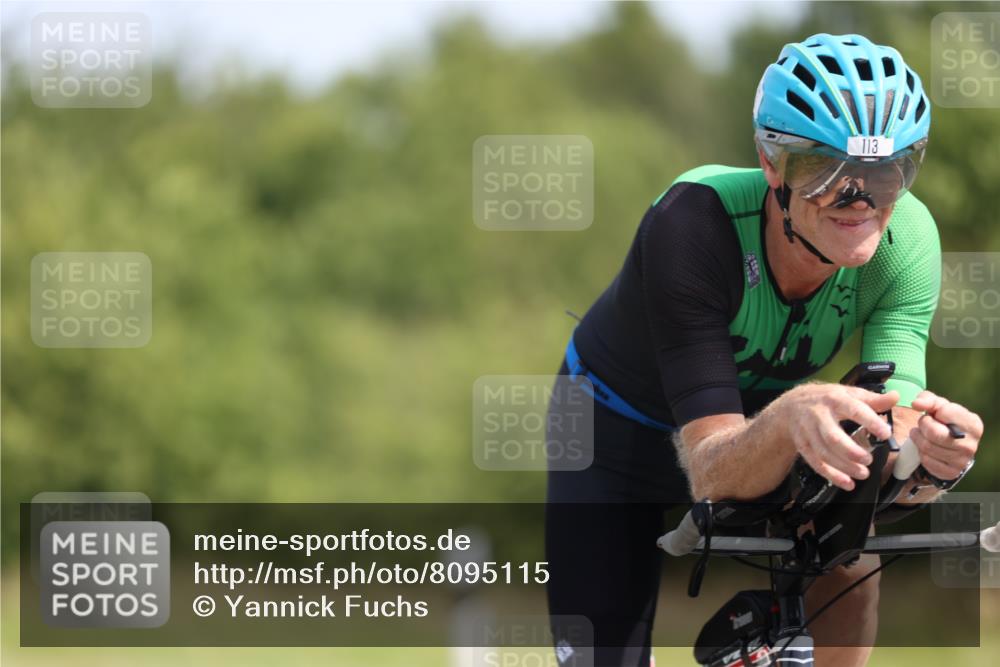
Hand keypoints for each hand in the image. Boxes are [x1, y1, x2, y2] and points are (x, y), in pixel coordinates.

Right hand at [779, 383, 897, 491]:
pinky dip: (831, 475)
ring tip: (863, 473)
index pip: (854, 410)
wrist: (791, 405)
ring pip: (824, 453)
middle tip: (869, 460)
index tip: (886, 434)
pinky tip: (847, 482)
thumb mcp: (848, 393)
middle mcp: (819, 415)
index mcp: (835, 400)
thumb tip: (896, 397)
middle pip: (833, 437)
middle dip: (852, 452)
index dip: (870, 422)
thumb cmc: (825, 399)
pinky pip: (816, 463)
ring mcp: (808, 432)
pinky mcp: (802, 445)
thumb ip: (873, 399)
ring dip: (844, 467)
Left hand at [908, 391, 981, 480]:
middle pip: (933, 432)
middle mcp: (971, 444)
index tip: (933, 415)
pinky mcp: (950, 472)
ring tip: (922, 434)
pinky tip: (925, 448)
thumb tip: (917, 404)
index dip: (933, 412)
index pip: (944, 412)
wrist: (950, 444)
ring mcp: (962, 460)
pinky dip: (921, 452)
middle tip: (923, 425)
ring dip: (918, 438)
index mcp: (973, 424)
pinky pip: (926, 461)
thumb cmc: (944, 421)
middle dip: (922, 425)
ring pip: (927, 447)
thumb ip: (928, 399)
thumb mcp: (939, 406)